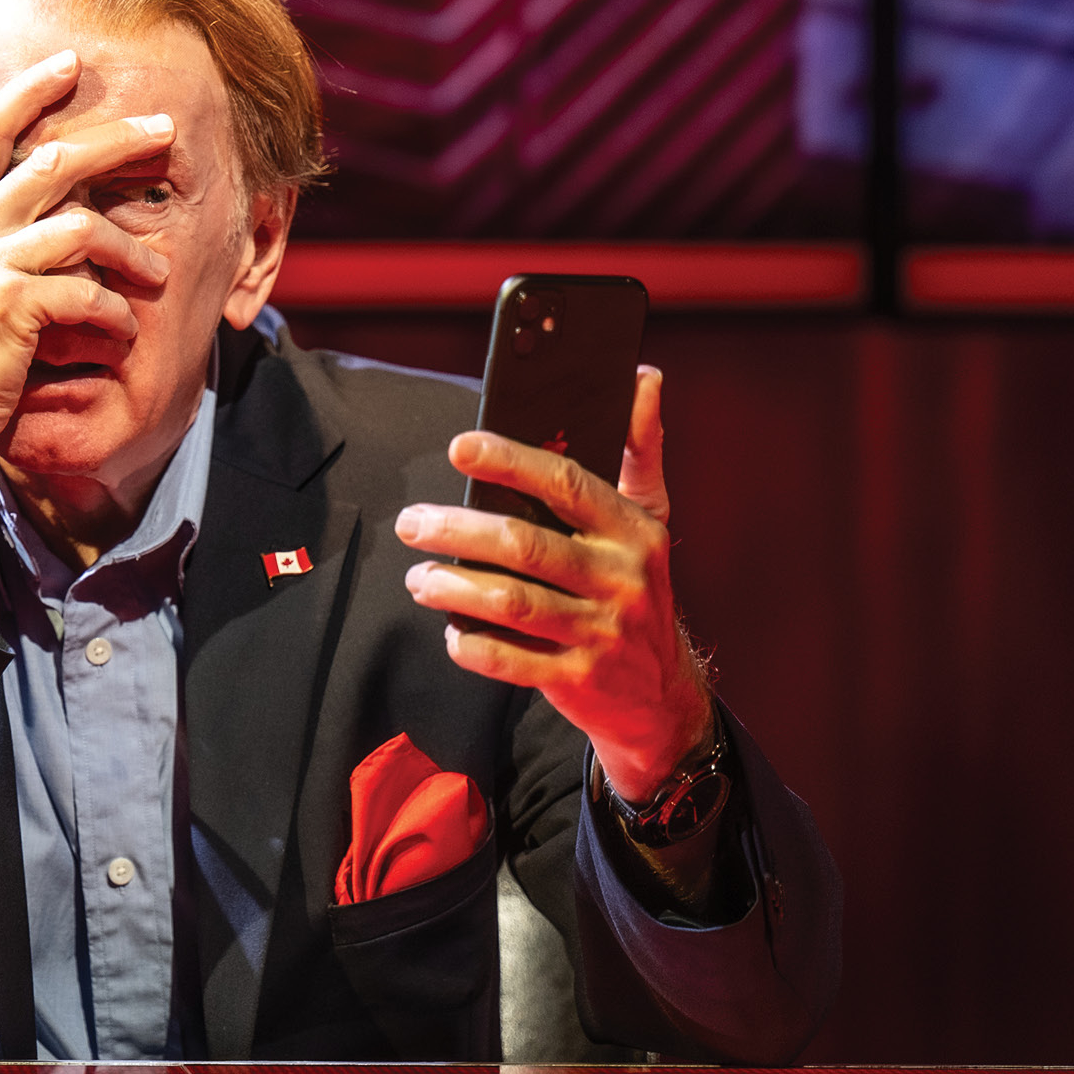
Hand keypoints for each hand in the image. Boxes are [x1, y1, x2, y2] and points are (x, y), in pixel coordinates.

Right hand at [0, 49, 175, 587]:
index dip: (28, 90)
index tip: (71, 61)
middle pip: (51, 161)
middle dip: (115, 140)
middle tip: (166, 128)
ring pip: (81, 228)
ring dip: (131, 248)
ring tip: (159, 271)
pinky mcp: (13, 308)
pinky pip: (84, 292)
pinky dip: (113, 311)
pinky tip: (125, 329)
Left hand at [394, 366, 712, 801]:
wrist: (661, 697)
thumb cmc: (638, 592)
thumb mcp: (649, 521)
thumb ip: (639, 450)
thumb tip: (643, 376)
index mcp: (634, 531)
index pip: (567, 484)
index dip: (511, 462)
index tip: (460, 447)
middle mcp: (622, 579)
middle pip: (525, 544)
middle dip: (458, 530)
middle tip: (411, 523)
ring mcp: (602, 633)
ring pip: (512, 602)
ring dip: (453, 586)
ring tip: (418, 578)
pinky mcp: (579, 681)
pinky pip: (511, 661)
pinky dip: (473, 644)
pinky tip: (450, 630)